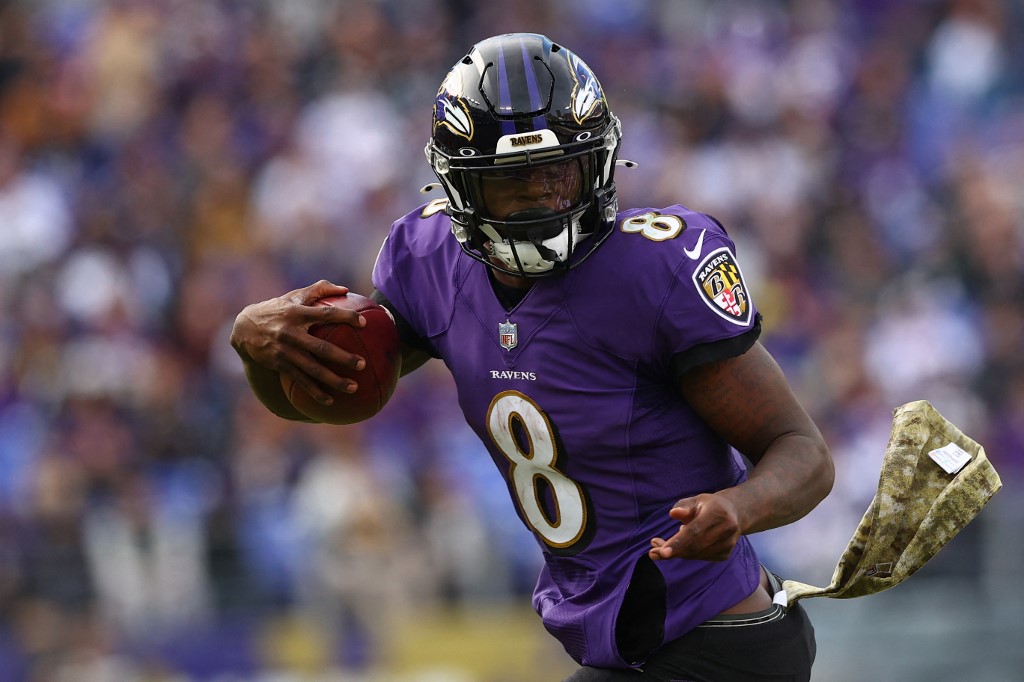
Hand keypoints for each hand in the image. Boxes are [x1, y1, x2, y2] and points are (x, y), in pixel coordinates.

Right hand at [230, 280, 365, 404]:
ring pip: (312, 369)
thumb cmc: (278, 309)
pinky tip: (331, 401)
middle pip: (321, 348)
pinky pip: (300, 381)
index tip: (363, 323)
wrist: (244, 329)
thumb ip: (319, 289)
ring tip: (353, 387)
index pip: (325, 314)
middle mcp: (291, 333)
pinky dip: (315, 392)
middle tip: (362, 364)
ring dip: (333, 380)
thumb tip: (346, 290)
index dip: (345, 317)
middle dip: (343, 358)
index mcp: (298, 313)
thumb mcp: (294, 295)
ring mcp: (285, 351)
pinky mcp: (280, 365)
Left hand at [648, 492, 743, 561]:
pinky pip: (701, 557)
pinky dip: (687, 555)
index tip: (662, 552)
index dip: (678, 542)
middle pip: (694, 546)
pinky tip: (678, 548)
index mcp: (718, 513)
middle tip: (653, 552)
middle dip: (672, 551)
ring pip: (697, 554)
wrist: (735, 513)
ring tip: (659, 548)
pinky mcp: (726, 554)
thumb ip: (684, 506)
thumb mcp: (696, 500)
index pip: (695, 531)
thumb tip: (673, 514)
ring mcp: (728, 543)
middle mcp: (726, 529)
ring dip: (677, 554)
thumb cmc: (709, 505)